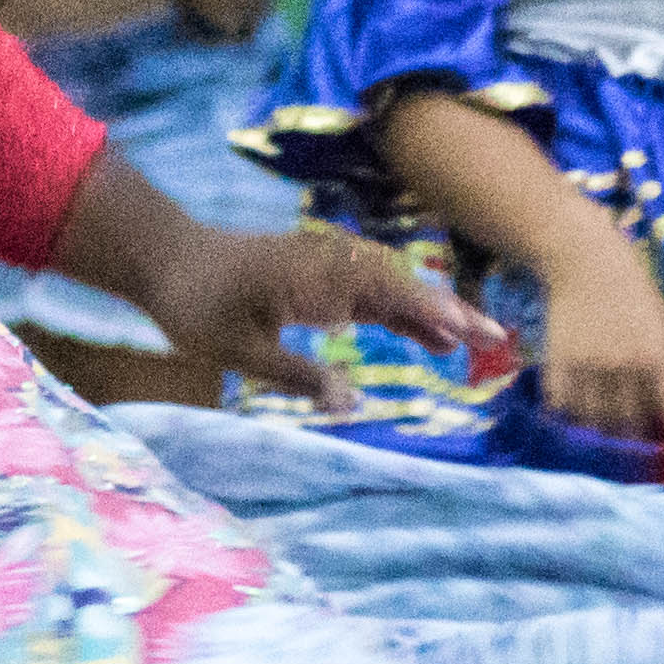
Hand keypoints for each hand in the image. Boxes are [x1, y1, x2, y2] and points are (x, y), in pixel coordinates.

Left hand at [114, 217, 475, 416]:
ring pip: (396, 289)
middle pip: (402, 286)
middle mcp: (329, 265)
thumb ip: (298, 376)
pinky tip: (432, 339)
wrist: (166, 259)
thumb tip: (351, 404)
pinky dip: (406, 313)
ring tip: (479, 344)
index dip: (426, 312)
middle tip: (496, 341)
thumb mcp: (239, 351)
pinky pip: (376, 293)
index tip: (461, 331)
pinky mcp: (323, 277)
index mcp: (314, 278)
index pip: (383, 292)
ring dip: (435, 313)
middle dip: (450, 312)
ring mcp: (329, 268)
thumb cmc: (197, 306)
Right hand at [535, 250, 663, 435]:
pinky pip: (561, 404)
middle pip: (632, 423)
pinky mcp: (558, 362)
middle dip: (636, 426)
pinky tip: (576, 400)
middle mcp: (623, 367)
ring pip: (595, 421)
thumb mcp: (662, 325)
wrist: (585, 262)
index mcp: (656, 356)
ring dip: (602, 423)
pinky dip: (569, 408)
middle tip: (635, 417)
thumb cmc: (632, 290)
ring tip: (605, 413)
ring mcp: (587, 367)